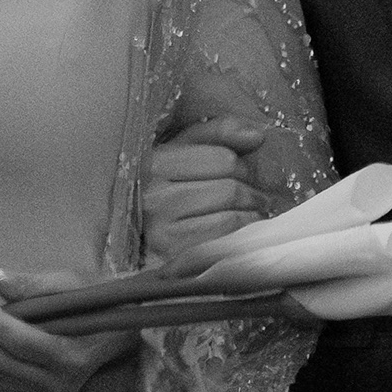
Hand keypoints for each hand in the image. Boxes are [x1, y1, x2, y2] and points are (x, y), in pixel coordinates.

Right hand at [142, 117, 281, 264]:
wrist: (134, 231)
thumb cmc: (165, 184)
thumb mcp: (182, 148)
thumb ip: (218, 133)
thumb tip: (257, 136)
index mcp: (155, 163)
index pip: (224, 160)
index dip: (242, 166)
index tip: (244, 174)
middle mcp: (154, 197)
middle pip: (230, 190)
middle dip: (251, 192)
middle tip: (256, 197)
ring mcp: (161, 231)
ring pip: (231, 218)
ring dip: (251, 216)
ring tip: (254, 213)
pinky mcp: (173, 258)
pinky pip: (224, 243)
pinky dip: (242, 236)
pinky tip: (242, 232)